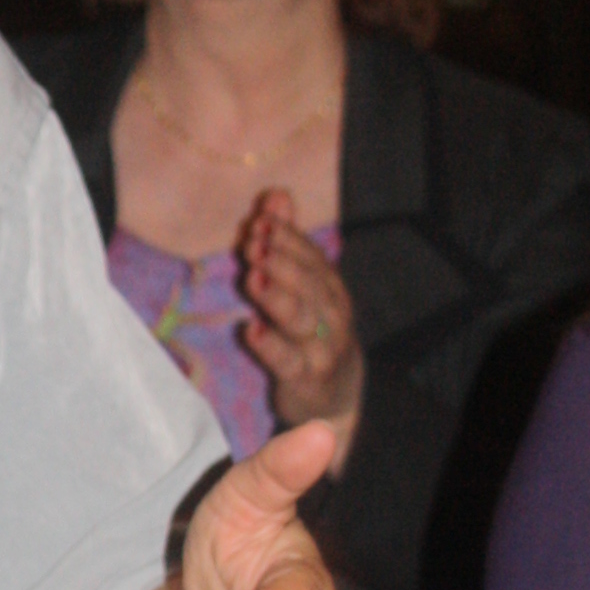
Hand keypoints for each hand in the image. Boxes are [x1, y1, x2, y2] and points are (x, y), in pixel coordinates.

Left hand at [239, 186, 361, 460]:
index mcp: (328, 287)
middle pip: (308, 283)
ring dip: (277, 296)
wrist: (337, 396)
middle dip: (281, 260)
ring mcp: (320, 347)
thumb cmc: (311, 331)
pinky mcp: (306, 379)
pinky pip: (289, 362)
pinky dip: (272, 347)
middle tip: (254, 243)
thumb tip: (277, 194)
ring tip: (252, 277)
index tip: (261, 220)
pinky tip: (252, 330)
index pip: (311, 256)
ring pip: (301, 319)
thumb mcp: (303, 286)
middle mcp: (330, 313)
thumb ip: (288, 241)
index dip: (287, 237)